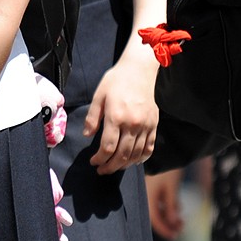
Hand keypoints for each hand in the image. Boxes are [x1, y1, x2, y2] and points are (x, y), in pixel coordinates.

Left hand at [83, 53, 157, 174]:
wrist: (139, 70)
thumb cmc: (116, 81)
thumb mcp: (98, 96)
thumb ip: (92, 118)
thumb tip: (87, 136)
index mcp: (116, 117)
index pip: (108, 147)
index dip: (99, 159)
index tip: (93, 161)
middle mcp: (132, 124)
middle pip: (122, 155)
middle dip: (110, 167)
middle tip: (101, 170)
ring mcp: (145, 125)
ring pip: (136, 154)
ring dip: (124, 165)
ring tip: (114, 167)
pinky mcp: (153, 124)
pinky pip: (149, 147)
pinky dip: (141, 158)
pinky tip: (133, 161)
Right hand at [146, 167, 184, 240]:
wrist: (163, 149)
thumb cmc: (167, 169)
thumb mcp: (171, 188)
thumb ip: (170, 206)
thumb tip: (172, 222)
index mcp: (147, 198)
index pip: (154, 220)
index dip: (165, 230)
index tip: (175, 236)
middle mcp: (145, 196)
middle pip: (155, 215)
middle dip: (168, 223)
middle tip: (180, 228)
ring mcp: (149, 190)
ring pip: (158, 208)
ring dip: (170, 215)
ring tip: (181, 220)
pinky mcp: (153, 185)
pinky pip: (159, 200)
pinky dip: (168, 206)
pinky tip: (178, 208)